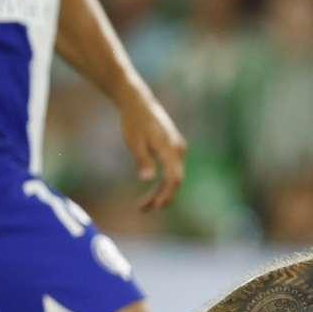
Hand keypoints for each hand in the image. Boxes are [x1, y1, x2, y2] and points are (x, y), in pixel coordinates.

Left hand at [119, 92, 188, 213]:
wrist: (138, 102)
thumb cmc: (134, 121)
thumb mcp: (134, 142)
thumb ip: (142, 160)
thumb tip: (147, 179)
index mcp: (170, 149)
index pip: (174, 178)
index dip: (166, 195)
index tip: (155, 208)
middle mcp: (178, 150)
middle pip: (175, 180)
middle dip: (161, 197)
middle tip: (143, 210)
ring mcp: (177, 149)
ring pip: (173, 176)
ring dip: (160, 191)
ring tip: (144, 205)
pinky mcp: (172, 148)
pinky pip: (171, 169)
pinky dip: (162, 181)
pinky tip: (151, 189)